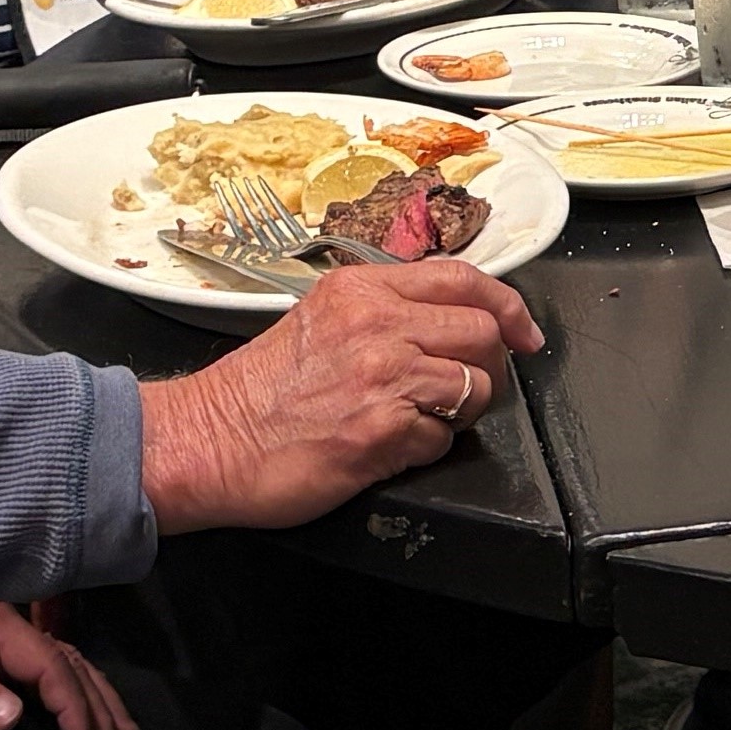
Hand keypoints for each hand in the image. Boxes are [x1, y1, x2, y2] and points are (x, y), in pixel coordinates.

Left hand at [0, 595, 139, 729]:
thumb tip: (13, 717)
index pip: (47, 664)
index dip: (73, 706)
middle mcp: (0, 623)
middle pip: (66, 665)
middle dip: (95, 711)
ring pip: (62, 664)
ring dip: (94, 701)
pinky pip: (41, 667)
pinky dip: (72, 689)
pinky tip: (83, 708)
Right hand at [138, 260, 542, 531]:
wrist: (205, 442)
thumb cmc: (256, 393)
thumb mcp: (320, 320)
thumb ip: (383, 311)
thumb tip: (447, 321)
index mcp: (362, 289)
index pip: (466, 279)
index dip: (509, 307)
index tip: (525, 333)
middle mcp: (378, 324)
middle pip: (484, 332)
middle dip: (488, 366)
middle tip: (463, 391)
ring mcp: (382, 376)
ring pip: (475, 385)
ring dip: (460, 412)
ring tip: (419, 421)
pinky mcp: (380, 430)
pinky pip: (443, 439)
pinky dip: (427, 449)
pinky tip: (389, 448)